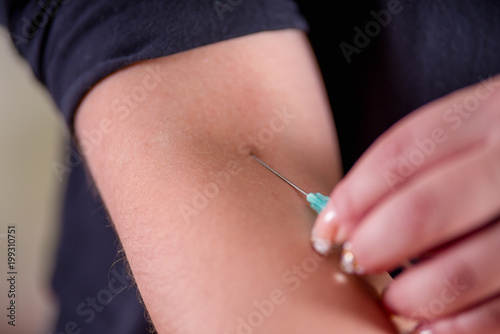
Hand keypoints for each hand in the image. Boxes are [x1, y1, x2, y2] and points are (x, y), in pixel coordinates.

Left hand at [311, 74, 499, 332]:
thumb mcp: (476, 128)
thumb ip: (422, 166)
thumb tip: (348, 221)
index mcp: (488, 112)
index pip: (400, 156)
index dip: (353, 198)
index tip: (325, 230)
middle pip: (426, 208)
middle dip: (377, 245)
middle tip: (352, 261)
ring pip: (470, 265)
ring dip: (418, 293)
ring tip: (392, 302)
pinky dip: (467, 323)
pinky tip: (433, 329)